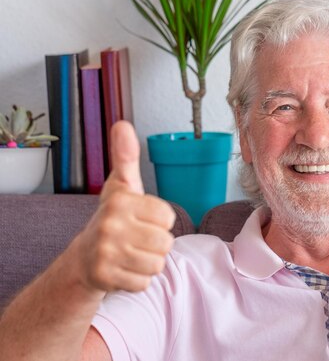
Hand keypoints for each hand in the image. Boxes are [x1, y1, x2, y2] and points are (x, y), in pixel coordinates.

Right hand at [74, 121, 175, 292]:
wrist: (84, 259)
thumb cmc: (112, 218)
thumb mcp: (121, 186)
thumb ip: (126, 157)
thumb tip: (123, 124)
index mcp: (120, 201)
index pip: (167, 216)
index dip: (159, 220)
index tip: (142, 219)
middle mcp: (110, 225)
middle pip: (165, 242)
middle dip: (156, 244)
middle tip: (136, 239)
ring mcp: (105, 253)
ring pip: (157, 264)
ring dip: (148, 262)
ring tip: (131, 254)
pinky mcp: (105, 278)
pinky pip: (145, 282)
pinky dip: (138, 279)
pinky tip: (124, 269)